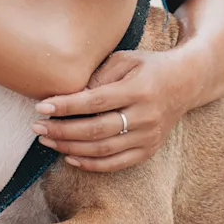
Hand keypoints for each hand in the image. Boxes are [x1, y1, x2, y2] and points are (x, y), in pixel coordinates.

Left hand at [31, 50, 192, 171]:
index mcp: (139, 89)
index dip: (66, 106)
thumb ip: (99, 76)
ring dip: (70, 148)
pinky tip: (69, 156)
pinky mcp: (149, 150)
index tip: (41, 107)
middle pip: (96, 130)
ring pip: (103, 150)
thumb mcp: (126, 59)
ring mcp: (148, 136)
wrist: (186, 83)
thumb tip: (71, 96)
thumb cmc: (149, 67)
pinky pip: (116, 164)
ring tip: (47, 140)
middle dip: (62, 130)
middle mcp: (146, 116)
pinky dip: (91, 164)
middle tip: (37, 127)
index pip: (96, 101)